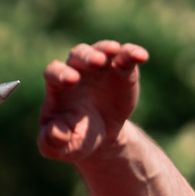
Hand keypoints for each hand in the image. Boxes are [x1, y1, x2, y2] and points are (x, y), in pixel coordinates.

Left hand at [37, 39, 149, 163]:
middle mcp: (77, 70)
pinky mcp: (121, 69)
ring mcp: (100, 67)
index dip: (61, 73)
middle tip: (96, 61)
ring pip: (101, 50)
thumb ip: (52, 142)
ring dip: (107, 48)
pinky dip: (133, 53)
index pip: (54, 72)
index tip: (71, 80)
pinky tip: (142, 56)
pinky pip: (126, 56)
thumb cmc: (75, 138)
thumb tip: (54, 134)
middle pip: (77, 55)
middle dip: (86, 57)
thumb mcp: (62, 147)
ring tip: (115, 51)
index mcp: (57, 87)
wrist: (101, 137)